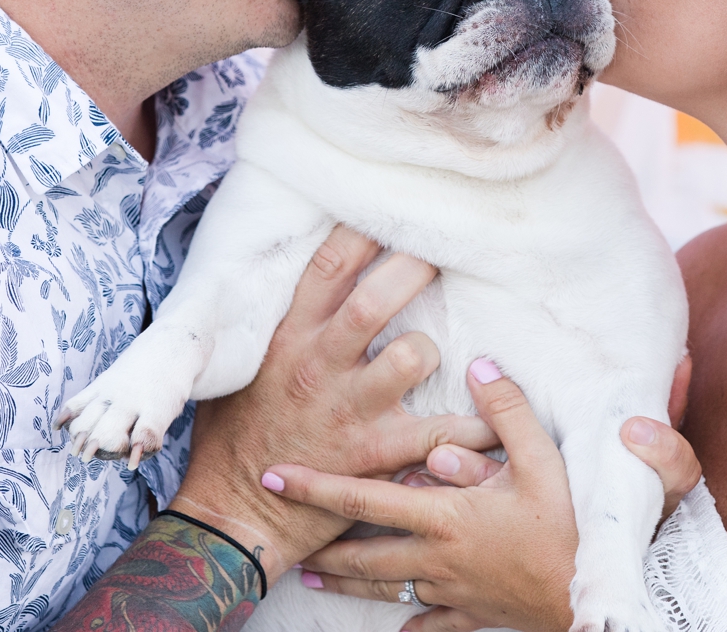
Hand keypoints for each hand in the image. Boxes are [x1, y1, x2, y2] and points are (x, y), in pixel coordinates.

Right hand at [166, 225, 496, 583]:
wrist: (231, 515)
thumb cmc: (236, 437)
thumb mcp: (239, 369)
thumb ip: (274, 326)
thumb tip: (297, 278)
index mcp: (286, 338)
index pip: (329, 266)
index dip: (367, 231)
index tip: (396, 210)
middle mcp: (318, 365)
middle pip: (376, 300)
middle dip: (416, 269)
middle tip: (441, 256)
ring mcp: (348, 410)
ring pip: (410, 356)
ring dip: (432, 348)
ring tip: (439, 350)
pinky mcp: (373, 454)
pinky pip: (438, 433)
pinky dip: (475, 425)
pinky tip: (495, 416)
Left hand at [267, 361, 576, 631]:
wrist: (588, 602)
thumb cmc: (566, 530)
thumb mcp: (543, 461)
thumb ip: (507, 412)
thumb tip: (480, 367)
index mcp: (443, 516)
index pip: (364, 498)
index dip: (316, 487)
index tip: (276, 477)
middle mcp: (435, 557)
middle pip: (363, 555)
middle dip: (322, 548)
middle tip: (287, 543)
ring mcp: (451, 591)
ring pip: (386, 591)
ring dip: (348, 584)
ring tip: (315, 579)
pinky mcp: (472, 614)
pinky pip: (432, 622)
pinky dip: (412, 623)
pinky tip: (400, 628)